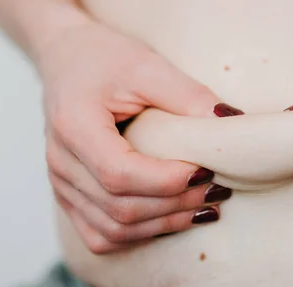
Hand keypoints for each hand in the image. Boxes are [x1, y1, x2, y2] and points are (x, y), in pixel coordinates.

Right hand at [37, 17, 240, 253]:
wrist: (67, 57)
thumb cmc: (105, 56)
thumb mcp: (148, 65)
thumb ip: (188, 95)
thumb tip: (232, 122)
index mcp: (74, 126)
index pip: (119, 174)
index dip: (167, 182)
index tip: (207, 170)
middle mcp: (60, 162)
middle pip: (119, 208)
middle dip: (175, 205)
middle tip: (217, 191)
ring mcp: (60, 183)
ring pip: (111, 230)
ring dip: (163, 224)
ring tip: (204, 207)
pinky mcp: (68, 194)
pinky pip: (99, 234)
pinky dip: (138, 235)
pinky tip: (171, 218)